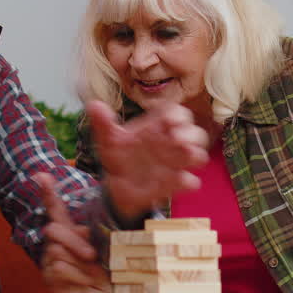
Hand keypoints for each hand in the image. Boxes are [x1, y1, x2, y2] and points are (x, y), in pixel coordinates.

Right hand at [33, 172, 112, 292]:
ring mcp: (49, 262)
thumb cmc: (105, 273)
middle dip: (75, 242)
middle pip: (54, 230)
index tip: (42, 176)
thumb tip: (81, 233)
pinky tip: (84, 284)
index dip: (48, 193)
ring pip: (57, 252)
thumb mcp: (103, 251)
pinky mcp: (49, 279)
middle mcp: (55, 245)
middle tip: (92, 256)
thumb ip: (92, 239)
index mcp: (69, 233)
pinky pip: (59, 269)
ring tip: (90, 274)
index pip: (55, 210)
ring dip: (79, 264)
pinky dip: (77, 277)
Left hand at [88, 100, 208, 221]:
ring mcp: (174, 163)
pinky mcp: (174, 183)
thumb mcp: (108, 140)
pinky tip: (176, 180)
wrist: (115, 187)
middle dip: (191, 134)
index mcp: (156, 127)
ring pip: (199, 154)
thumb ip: (103, 123)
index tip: (169, 121)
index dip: (178, 115)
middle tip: (177, 140)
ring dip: (195, 154)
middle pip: (194, 132)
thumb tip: (94, 105)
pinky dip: (186, 181)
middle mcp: (169, 143)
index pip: (176, 113)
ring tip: (184, 156)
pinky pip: (190, 182)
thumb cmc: (117, 158)